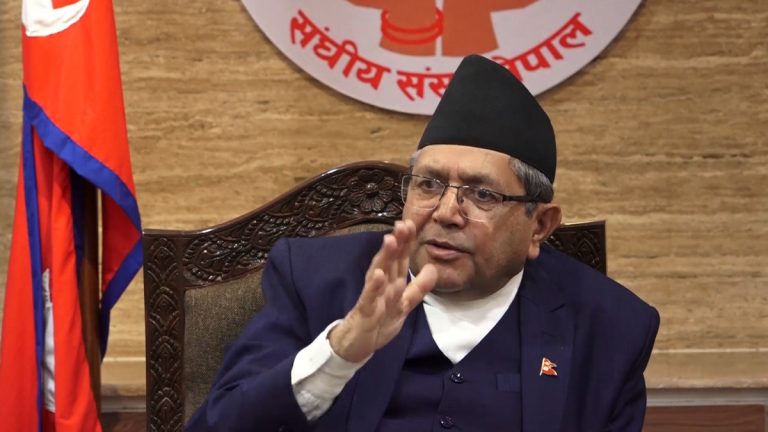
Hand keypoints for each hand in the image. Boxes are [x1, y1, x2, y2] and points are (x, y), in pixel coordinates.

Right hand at [329, 220, 436, 361]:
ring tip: (390, 239)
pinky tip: (379, 275)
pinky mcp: (365, 311)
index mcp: (392, 282)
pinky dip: (374, 286)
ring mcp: (372, 296)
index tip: (412, 223)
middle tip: (403, 223)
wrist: (356, 345)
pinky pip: (370, 298)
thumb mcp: (403, 304)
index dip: (407, 242)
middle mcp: (381, 285)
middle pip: (390, 260)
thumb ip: (418, 288)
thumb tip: (433, 268)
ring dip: (385, 257)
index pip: (400, 258)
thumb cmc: (378, 320)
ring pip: (379, 273)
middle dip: (397, 242)